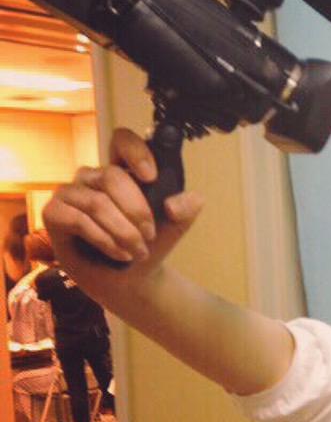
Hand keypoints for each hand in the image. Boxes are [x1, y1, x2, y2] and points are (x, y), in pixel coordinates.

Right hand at [43, 127, 202, 301]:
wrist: (130, 281)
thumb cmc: (147, 246)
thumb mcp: (174, 227)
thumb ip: (185, 210)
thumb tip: (185, 200)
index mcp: (122, 171)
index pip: (121, 141)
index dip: (135, 152)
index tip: (151, 177)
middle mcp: (92, 176)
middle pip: (112, 176)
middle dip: (137, 211)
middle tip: (149, 236)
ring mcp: (69, 193)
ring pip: (97, 203)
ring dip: (124, 233)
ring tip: (138, 252)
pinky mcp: (53, 213)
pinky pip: (79, 220)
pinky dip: (105, 240)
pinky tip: (120, 254)